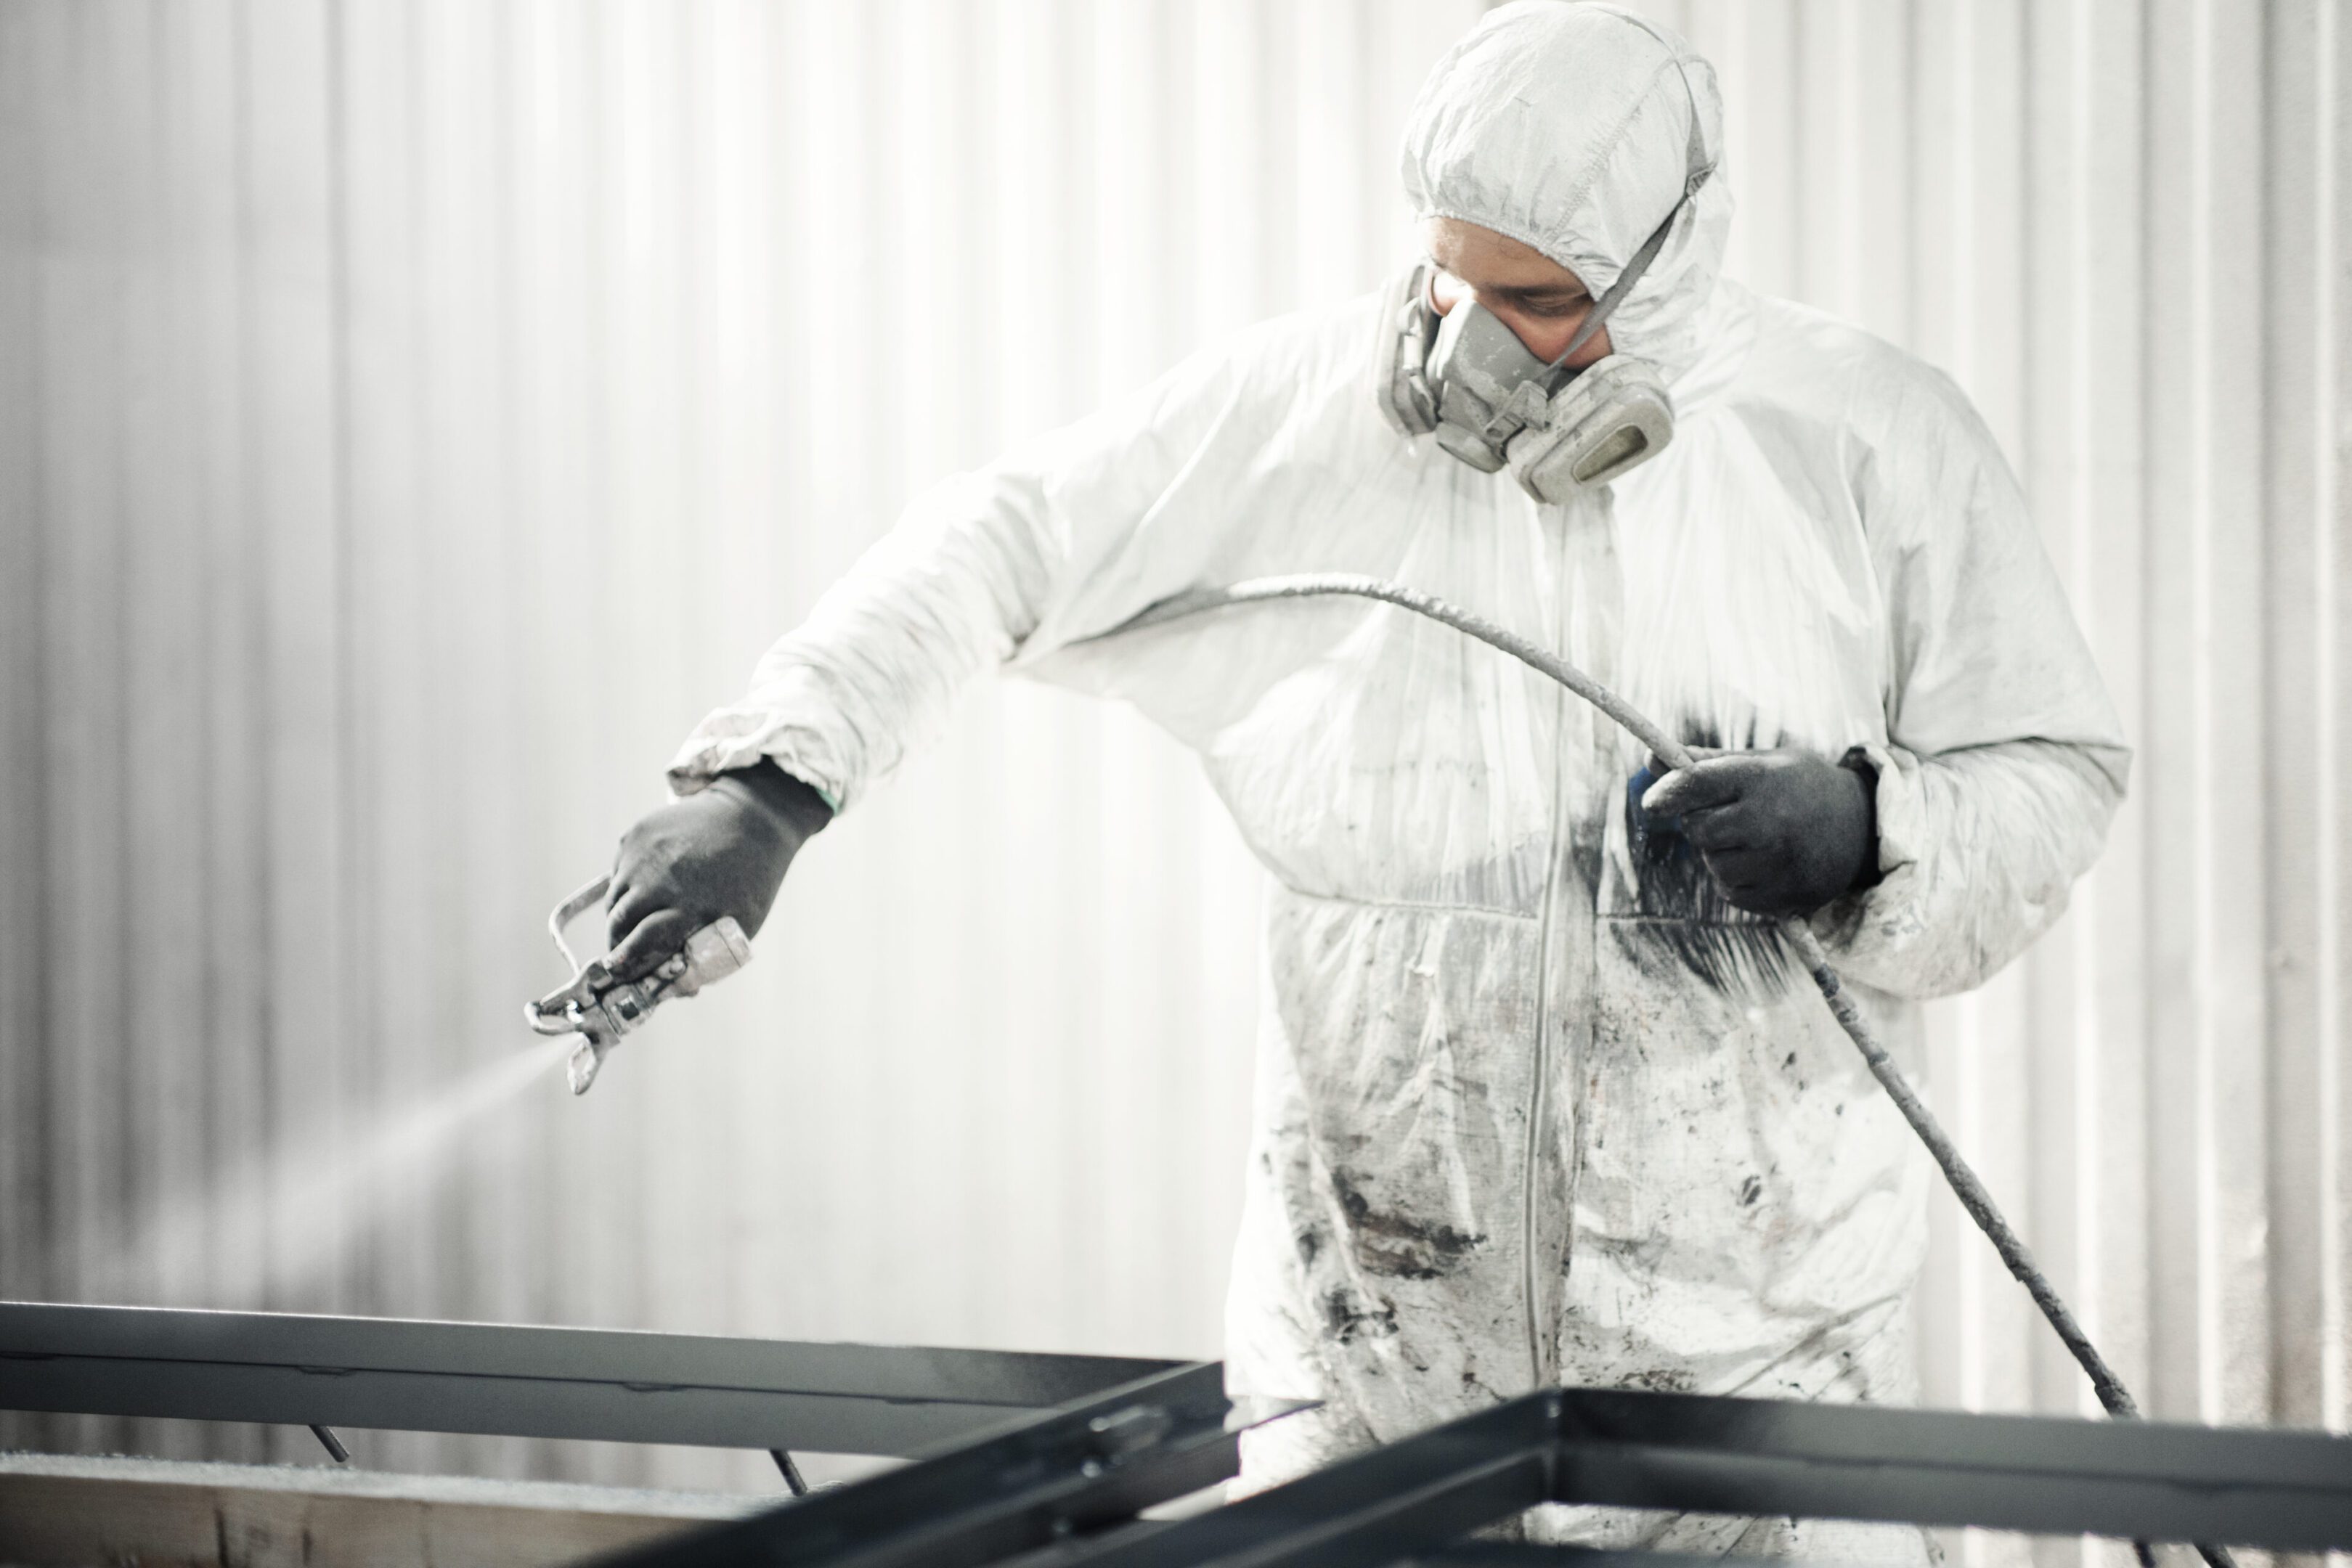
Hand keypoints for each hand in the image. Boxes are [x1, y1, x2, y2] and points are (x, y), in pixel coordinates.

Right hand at [604, 763, 833, 980]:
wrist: (751, 818)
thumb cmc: (749, 883)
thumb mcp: (740, 926)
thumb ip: (704, 957)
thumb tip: (667, 991)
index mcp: (695, 905)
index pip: (643, 943)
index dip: (627, 964)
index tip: (619, 975)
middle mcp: (664, 877)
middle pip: (619, 923)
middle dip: (617, 946)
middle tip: (624, 958)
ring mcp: (646, 853)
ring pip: (614, 900)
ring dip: (620, 919)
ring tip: (641, 924)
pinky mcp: (637, 835)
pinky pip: (619, 874)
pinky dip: (627, 888)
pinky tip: (652, 887)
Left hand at [1639, 748, 1876, 917]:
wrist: (1863, 825)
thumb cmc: (1799, 787)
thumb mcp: (1762, 763)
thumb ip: (1706, 764)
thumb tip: (1649, 761)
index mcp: (1761, 778)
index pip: (1695, 783)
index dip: (1666, 793)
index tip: (1652, 803)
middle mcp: (1770, 820)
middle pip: (1698, 830)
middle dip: (1701, 824)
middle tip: (1726, 816)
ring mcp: (1779, 862)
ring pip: (1713, 865)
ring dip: (1720, 854)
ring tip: (1753, 839)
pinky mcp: (1784, 895)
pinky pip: (1731, 893)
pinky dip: (1736, 880)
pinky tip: (1763, 863)